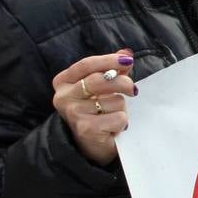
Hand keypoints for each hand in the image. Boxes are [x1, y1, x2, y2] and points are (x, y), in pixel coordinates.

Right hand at [51, 50, 137, 164]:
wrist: (92, 144)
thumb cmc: (98, 111)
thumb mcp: (102, 88)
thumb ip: (112, 70)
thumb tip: (126, 53)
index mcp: (64, 82)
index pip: (86, 64)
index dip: (108, 60)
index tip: (127, 60)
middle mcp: (64, 97)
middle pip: (99, 80)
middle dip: (122, 82)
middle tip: (133, 89)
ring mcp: (74, 114)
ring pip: (113, 100)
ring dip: (121, 108)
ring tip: (112, 115)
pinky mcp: (86, 129)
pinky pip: (118, 117)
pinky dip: (122, 122)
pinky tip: (113, 127)